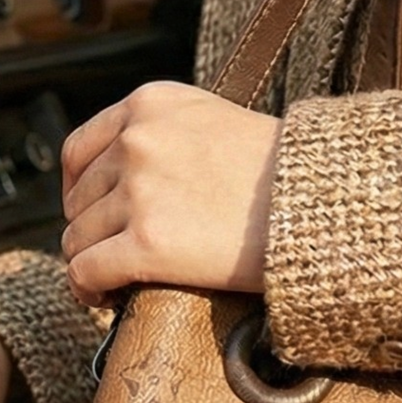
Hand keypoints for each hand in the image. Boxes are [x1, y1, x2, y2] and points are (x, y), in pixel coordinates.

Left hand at [60, 81, 278, 306]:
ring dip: (92, 262)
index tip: (92, 213)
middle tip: (114, 254)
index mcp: (151, 104)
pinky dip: (86, 289)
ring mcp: (139, 191)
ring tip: (113, 280)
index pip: (80, 150)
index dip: (79, 190)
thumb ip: (168, 135)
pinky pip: (86, 270)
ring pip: (79, 238)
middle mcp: (137, 140)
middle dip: (93, 231)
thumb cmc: (286, 174)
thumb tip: (129, 175)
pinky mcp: (147, 244)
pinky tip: (103, 298)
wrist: (323, 205)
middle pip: (80, 199)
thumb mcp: (218, 122)